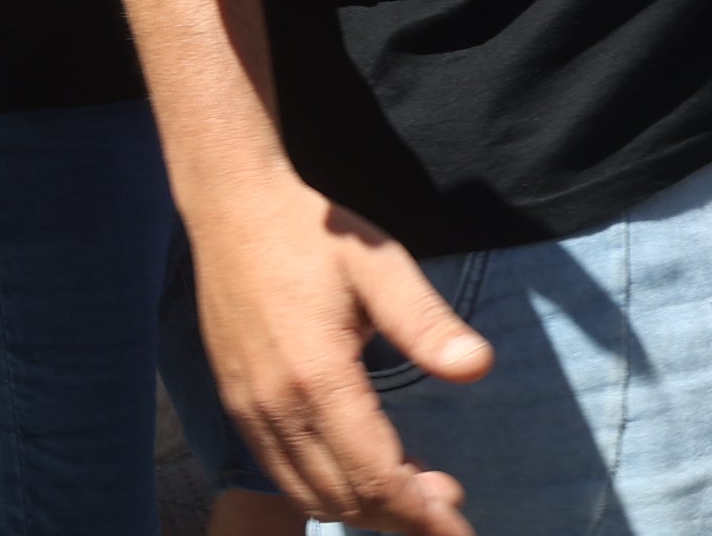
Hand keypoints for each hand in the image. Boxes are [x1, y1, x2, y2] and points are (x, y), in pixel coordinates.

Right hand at [192, 175, 487, 535]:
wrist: (232, 208)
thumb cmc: (312, 234)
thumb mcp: (379, 265)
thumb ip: (427, 322)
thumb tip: (478, 368)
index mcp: (317, 375)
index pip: (375, 475)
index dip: (423, 514)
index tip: (460, 531)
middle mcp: (275, 404)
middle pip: (345, 498)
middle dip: (402, 517)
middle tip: (450, 503)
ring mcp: (248, 409)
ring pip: (310, 495)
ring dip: (365, 509)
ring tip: (415, 493)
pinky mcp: (236, 404)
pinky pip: (283, 473)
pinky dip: (328, 490)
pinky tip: (362, 470)